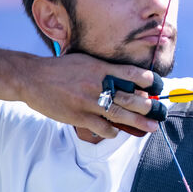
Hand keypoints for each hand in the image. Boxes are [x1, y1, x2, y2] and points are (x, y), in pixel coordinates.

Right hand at [21, 53, 161, 139]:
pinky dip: (112, 130)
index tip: (158, 86)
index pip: (131, 73)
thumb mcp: (84, 61)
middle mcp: (97, 84)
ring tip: (151, 127)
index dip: (148, 80)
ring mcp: (88, 102)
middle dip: (149, 107)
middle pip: (130, 97)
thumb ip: (104, 69)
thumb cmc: (60, 69)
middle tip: (160, 112)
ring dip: (138, 122)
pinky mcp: (79, 117)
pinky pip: (102, 127)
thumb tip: (125, 77)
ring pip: (120, 115)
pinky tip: (116, 131)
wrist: (32, 78)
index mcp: (99, 68)